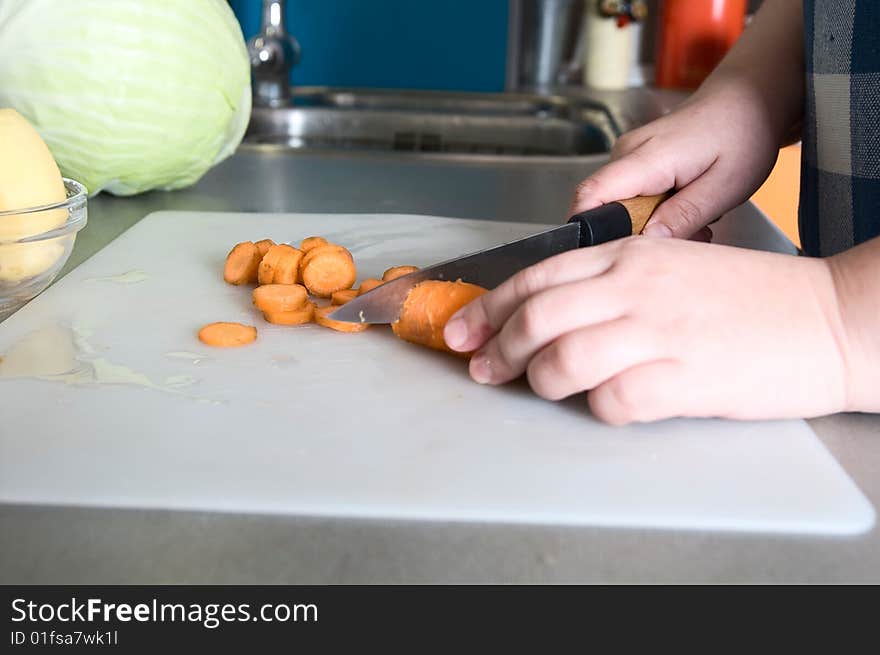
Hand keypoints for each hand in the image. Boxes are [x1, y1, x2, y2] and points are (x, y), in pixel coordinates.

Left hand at [443, 238, 850, 423]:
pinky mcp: (684, 377)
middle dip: (496, 348)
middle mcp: (636, 286)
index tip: (461, 332)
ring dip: (540, 381)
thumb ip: (611, 284)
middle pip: (536, 317)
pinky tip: (610, 404)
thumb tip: (547, 315)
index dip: (487, 308)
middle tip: (483, 371)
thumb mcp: (672, 268)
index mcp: (629, 255)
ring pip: (562, 359)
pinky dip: (599, 408)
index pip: (535, 277)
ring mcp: (659, 331)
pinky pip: (613, 401)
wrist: (827, 317)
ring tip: (544, 389)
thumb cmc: (750, 298)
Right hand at [571, 86, 781, 239]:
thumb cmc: (742, 135)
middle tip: (685, 235)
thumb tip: (649, 240)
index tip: (620, 247)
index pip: (590, 195)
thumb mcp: (725, 186)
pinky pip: (633, 197)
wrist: (750, 99)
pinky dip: (658, 211)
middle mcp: (627, 154)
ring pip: (621, 207)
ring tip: (694, 219)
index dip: (592, 228)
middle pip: (605, 209)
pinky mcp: (636, 160)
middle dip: (639, 233)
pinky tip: (686, 207)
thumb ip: (684, 217)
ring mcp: (629, 156)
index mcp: (646, 158)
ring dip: (654, 224)